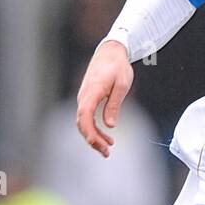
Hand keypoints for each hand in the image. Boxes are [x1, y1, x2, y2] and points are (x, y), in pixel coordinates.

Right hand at [75, 40, 132, 157]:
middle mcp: (84, 96)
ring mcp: (84, 98)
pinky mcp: (88, 99)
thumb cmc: (118, 66)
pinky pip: (88, 117)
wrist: (111, 52)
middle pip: (82, 123)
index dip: (88, 131)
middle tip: (107, 152)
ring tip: (108, 148)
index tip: (97, 143)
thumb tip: (109, 125)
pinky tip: (106, 136)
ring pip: (84, 122)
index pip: (85, 115)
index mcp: (92, 91)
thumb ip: (114, 104)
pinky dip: (95, 128)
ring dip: (94, 136)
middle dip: (92, 140)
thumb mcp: (122, 85)